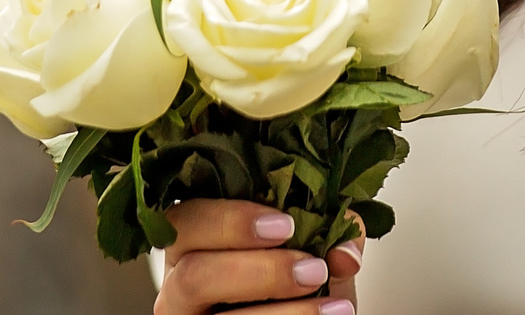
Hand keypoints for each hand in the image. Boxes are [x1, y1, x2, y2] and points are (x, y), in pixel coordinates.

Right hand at [154, 200, 361, 314]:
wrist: (302, 314)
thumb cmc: (294, 276)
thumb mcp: (309, 244)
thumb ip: (329, 232)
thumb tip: (345, 251)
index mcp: (192, 240)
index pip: (187, 219)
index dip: (230, 220)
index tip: (286, 225)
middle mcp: (180, 283)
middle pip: (194, 274)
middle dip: (260, 271)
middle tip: (312, 269)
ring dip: (284, 312)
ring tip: (332, 304)